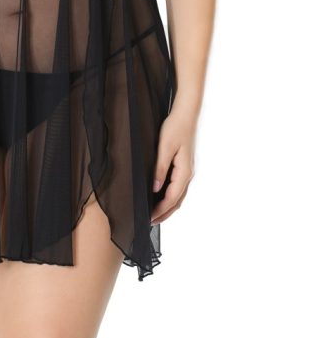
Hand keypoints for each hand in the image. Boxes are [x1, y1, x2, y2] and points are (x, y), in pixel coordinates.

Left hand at [150, 107, 196, 224]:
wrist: (185, 115)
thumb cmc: (175, 128)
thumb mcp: (164, 147)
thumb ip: (159, 168)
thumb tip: (154, 189)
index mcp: (184, 171)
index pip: (172, 197)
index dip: (161, 210)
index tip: (149, 218)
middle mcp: (188, 174)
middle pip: (177, 200)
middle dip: (164, 213)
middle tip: (150, 223)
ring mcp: (187, 170)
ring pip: (178, 195)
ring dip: (167, 207)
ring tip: (154, 215)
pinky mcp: (184, 166)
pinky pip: (178, 187)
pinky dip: (170, 197)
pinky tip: (160, 197)